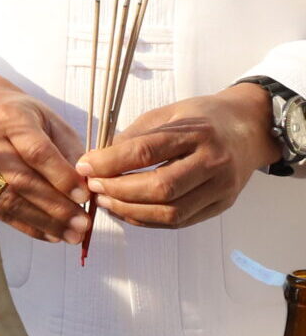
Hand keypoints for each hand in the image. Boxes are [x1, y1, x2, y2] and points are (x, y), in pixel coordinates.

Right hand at [0, 68, 89, 243]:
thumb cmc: (27, 121)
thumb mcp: (53, 124)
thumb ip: (70, 153)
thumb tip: (87, 188)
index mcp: (9, 118)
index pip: (35, 152)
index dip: (61, 177)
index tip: (85, 196)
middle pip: (20, 180)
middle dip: (56, 206)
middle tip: (83, 224)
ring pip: (8, 200)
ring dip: (44, 222)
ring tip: (72, 235)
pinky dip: (28, 226)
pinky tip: (52, 235)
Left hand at [77, 84, 278, 229]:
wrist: (250, 128)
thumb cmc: (204, 118)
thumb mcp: (169, 113)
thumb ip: (135, 135)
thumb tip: (98, 160)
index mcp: (198, 133)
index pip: (147, 151)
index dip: (110, 162)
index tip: (84, 166)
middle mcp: (213, 162)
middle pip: (161, 187)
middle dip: (119, 191)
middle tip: (92, 186)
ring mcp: (221, 188)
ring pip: (171, 212)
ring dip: (130, 211)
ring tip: (105, 201)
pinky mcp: (221, 206)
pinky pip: (180, 222)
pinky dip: (147, 220)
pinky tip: (126, 210)